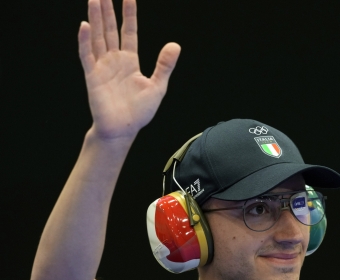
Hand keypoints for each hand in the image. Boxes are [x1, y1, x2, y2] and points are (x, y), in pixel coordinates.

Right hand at [79, 0, 180, 139]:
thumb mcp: (158, 86)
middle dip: (107, 11)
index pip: (129, 32)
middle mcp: (114, 60)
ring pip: (97, 37)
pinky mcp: (93, 77)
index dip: (129, 15)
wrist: (124, 129)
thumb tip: (175, 45)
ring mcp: (102, 67)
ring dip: (95, 18)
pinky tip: (84, 26)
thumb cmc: (140, 111)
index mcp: (130, 61)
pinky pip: (87, 56)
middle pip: (110, 30)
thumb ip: (164, 65)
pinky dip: (84, 41)